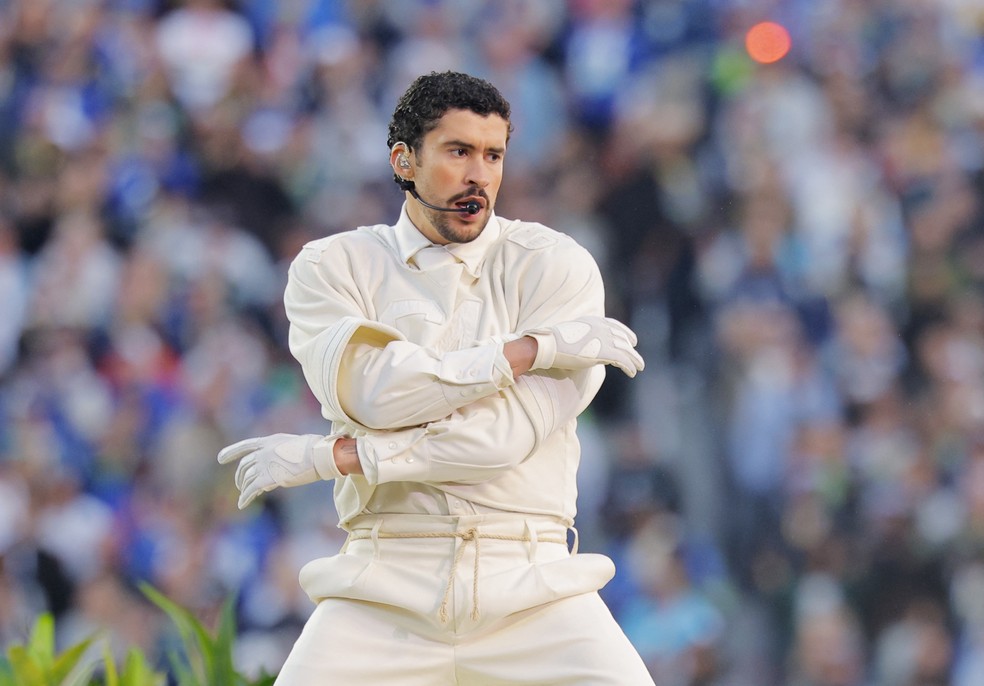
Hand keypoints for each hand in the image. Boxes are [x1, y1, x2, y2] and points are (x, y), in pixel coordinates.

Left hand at [217, 433, 343, 508]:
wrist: (317, 455)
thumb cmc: (313, 449)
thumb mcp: (293, 445)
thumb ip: (280, 454)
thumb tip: (278, 467)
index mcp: (268, 442)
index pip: (245, 447)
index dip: (231, 452)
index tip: (220, 458)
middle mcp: (262, 453)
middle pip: (244, 466)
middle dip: (239, 476)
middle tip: (240, 485)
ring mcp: (263, 465)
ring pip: (246, 479)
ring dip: (243, 489)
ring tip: (244, 495)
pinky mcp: (267, 479)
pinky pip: (251, 490)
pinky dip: (244, 498)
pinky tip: (242, 504)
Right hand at [523, 315, 644, 377]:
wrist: (548, 345)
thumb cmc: (553, 343)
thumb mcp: (571, 335)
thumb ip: (584, 338)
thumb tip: (589, 349)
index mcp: (593, 320)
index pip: (614, 325)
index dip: (625, 333)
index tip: (632, 340)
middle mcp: (601, 327)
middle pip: (622, 338)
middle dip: (631, 348)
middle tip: (637, 358)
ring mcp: (603, 338)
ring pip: (626, 350)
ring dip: (634, 359)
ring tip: (639, 367)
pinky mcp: (604, 352)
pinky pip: (622, 360)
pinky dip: (629, 366)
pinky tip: (631, 373)